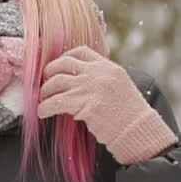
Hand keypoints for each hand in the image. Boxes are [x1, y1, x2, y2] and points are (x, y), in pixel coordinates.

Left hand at [36, 46, 177, 164]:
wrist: (139, 129)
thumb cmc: (129, 114)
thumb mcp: (120, 86)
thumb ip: (101, 78)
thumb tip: (78, 79)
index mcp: (109, 67)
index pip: (81, 52)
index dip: (64, 57)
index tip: (56, 66)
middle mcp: (98, 73)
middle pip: (64, 64)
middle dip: (49, 72)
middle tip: (44, 83)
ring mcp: (91, 87)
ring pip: (56, 82)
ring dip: (45, 91)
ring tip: (42, 99)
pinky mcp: (85, 104)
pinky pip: (56, 102)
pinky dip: (45, 107)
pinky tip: (42, 112)